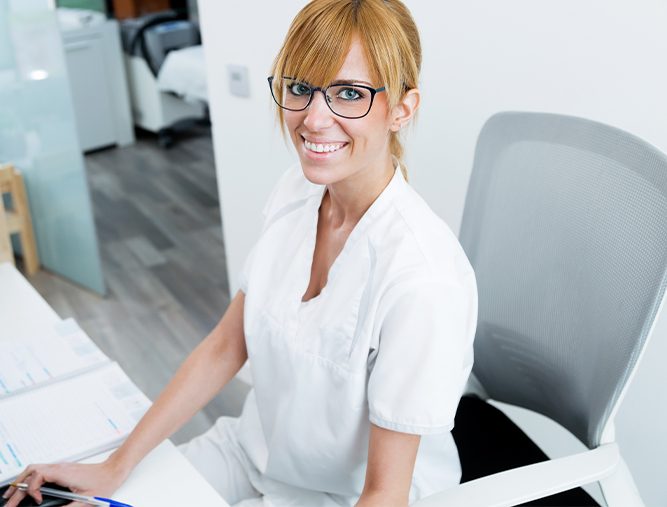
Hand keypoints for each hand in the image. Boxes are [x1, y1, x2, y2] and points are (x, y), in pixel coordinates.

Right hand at [2, 459, 128, 506]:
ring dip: (22, 481)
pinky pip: (41, 471)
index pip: (38, 475)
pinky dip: (30, 479)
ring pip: (35, 469)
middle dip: (18, 486)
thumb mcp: (86, 500)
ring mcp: (60, 467)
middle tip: (9, 502)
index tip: (37, 501)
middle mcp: (60, 467)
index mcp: (63, 473)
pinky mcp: (62, 469)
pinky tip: (29, 489)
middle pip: (31, 471)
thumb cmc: (103, 482)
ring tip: (13, 495)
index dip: (33, 489)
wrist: (113, 470)